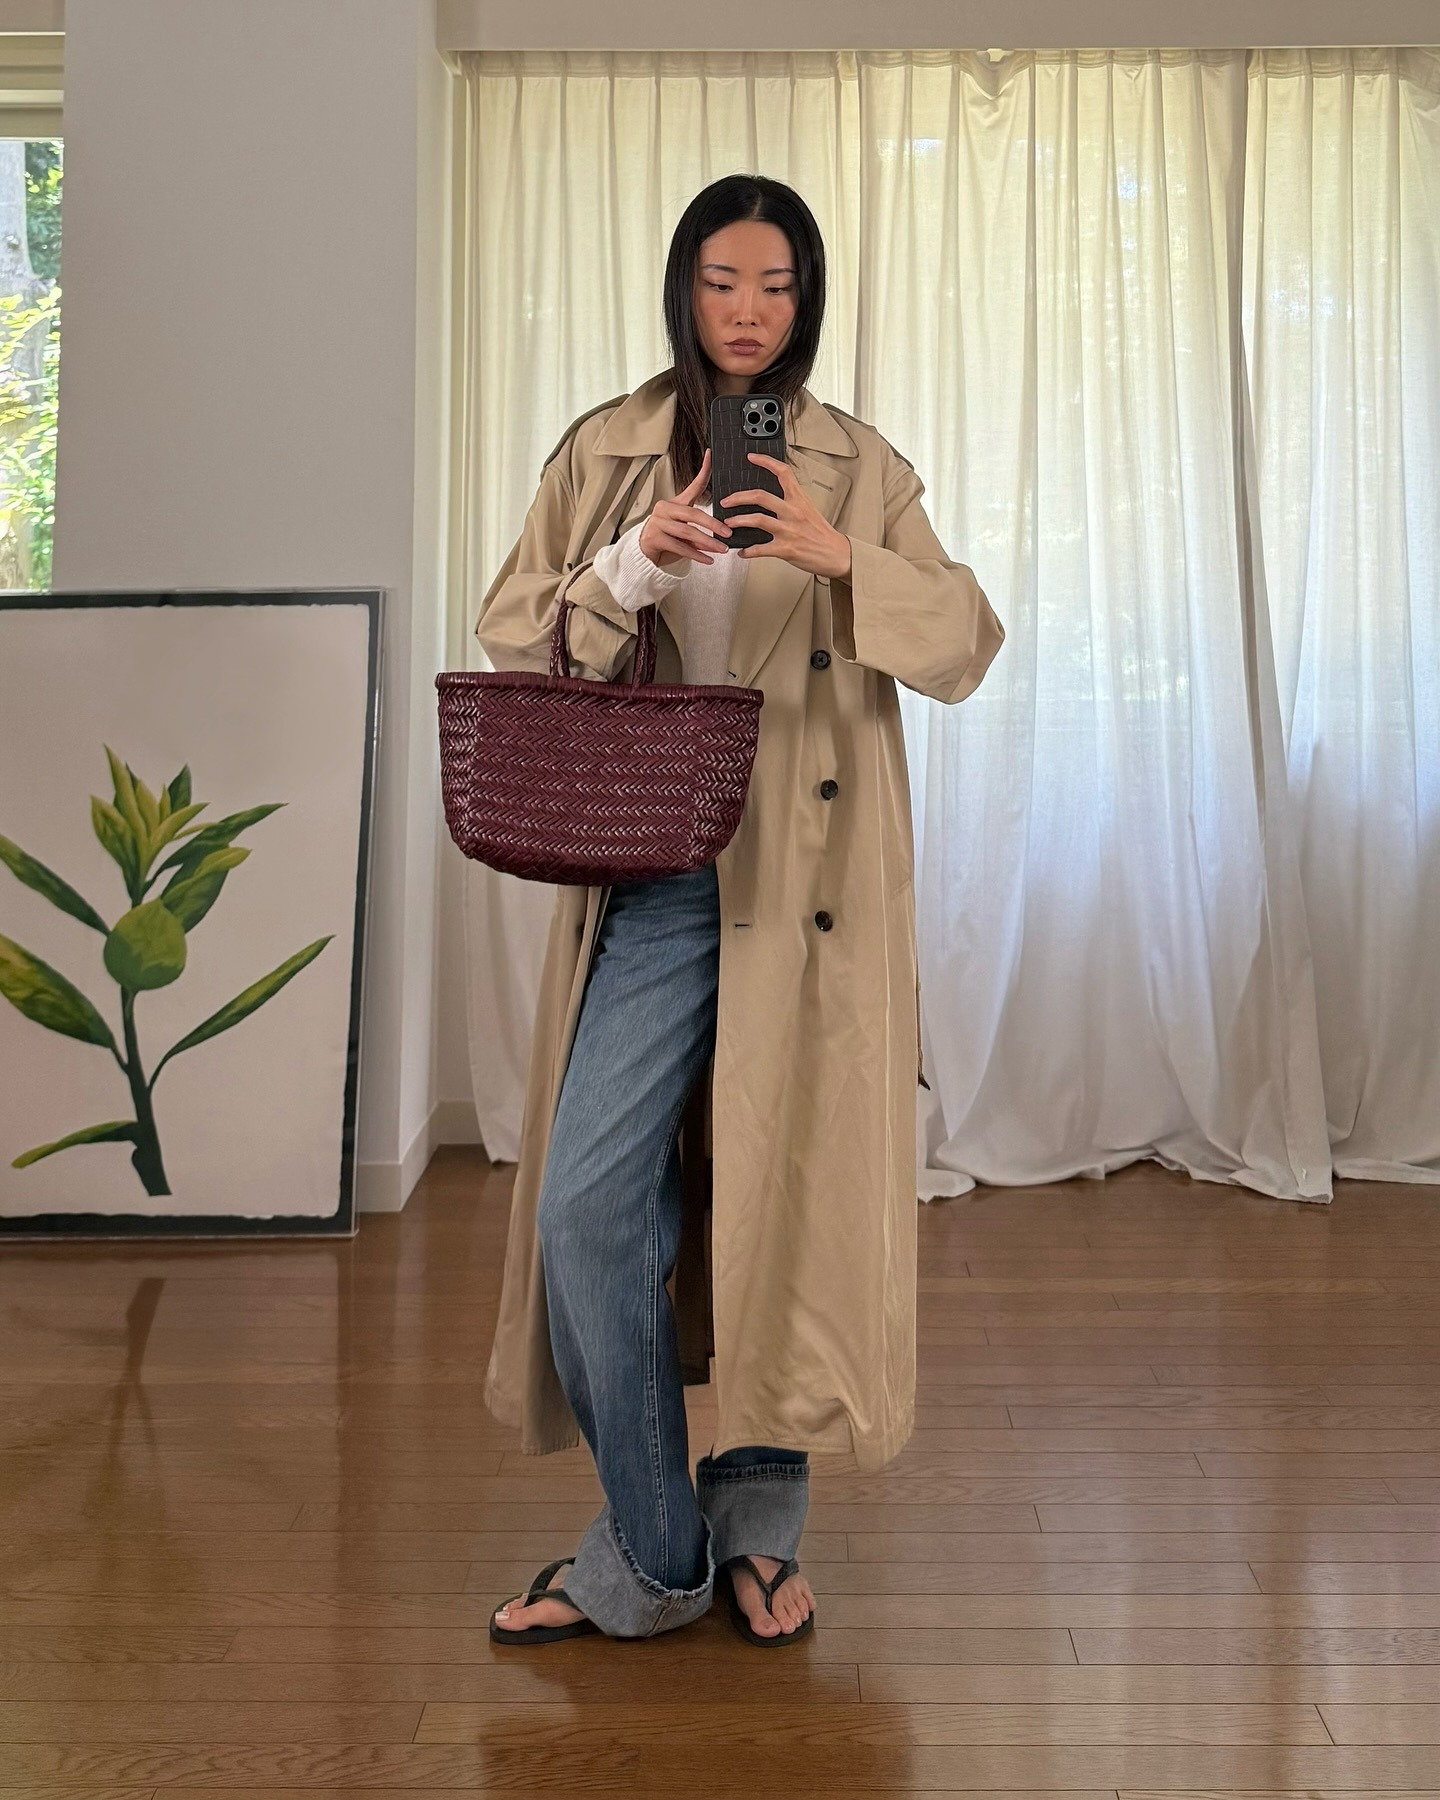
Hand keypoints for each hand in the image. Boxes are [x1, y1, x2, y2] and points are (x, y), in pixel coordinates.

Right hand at [638, 449, 731, 567]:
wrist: (643, 554)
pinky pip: (679, 547)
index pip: (693, 485)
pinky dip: (696, 554)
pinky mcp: (654, 537)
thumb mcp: (685, 534)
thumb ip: (700, 533)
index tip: (711, 455)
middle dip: (713, 525)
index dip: (703, 470)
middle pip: (693, 514)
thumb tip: (719, 538)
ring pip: (688, 532)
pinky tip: (707, 560)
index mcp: (675, 503)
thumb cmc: (666, 540)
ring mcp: (658, 522)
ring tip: (721, 549)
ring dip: (707, 542)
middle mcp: (665, 509)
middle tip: (728, 533)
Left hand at [722, 453, 852, 579]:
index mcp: (799, 500)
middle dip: (738, 497)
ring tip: (728, 523)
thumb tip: (771, 501)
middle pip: (760, 496)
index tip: (752, 457)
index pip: (782, 473)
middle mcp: (793, 512)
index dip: (765, 462)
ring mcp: (788, 530)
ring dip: (738, 521)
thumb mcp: (809, 511)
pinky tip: (742, 551)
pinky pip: (760, 549)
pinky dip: (748, 551)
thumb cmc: (823, 534)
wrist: (837, 554)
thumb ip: (791, 504)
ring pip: (756, 519)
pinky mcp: (786, 549)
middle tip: (726, 500)